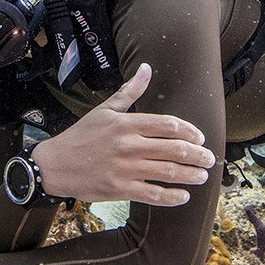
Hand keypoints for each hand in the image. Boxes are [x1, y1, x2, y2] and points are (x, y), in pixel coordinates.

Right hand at [32, 63, 215, 206]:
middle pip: (174, 149)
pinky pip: (154, 194)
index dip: (189, 131)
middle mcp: (129, 145)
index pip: (168, 124)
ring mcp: (125, 169)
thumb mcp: (105, 110)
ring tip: (202, 176)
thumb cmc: (81, 136)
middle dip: (198, 155)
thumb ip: (130, 91)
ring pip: (168, 172)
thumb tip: (146, 68)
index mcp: (127, 124)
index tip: (199, 137)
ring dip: (191, 175)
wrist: (55, 165)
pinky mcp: (120, 189)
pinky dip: (172, 196)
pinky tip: (183, 195)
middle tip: (209, 159)